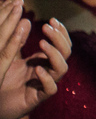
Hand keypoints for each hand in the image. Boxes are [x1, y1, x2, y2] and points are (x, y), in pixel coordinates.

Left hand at [0, 0, 70, 118]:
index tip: (51, 20)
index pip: (62, 43)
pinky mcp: (38, 98)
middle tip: (46, 27)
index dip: (60, 32)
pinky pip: (51, 89)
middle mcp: (49, 70)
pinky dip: (47, 78)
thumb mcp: (9, 56)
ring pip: (62, 68)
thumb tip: (26, 20)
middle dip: (59, 38)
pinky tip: (37, 70)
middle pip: (66, 52)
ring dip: (55, 54)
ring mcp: (45, 84)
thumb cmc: (3, 80)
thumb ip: (18, 41)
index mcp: (44, 60)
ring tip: (41, 44)